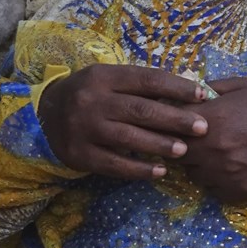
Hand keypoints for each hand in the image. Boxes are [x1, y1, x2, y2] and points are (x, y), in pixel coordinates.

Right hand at [37, 64, 209, 179]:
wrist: (44, 115)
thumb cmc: (90, 93)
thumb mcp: (108, 79)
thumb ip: (139, 85)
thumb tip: (184, 94)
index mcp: (105, 76)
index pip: (148, 80)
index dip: (177, 87)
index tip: (202, 95)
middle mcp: (94, 101)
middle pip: (141, 110)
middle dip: (175, 119)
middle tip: (202, 127)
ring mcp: (85, 129)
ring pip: (129, 138)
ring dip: (160, 145)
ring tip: (184, 150)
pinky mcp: (79, 155)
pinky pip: (114, 164)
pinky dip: (138, 169)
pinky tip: (159, 171)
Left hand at [179, 78, 246, 201]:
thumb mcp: (246, 86)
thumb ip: (213, 88)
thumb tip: (189, 92)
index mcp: (214, 119)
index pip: (173, 122)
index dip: (174, 120)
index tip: (180, 118)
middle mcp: (213, 149)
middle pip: (177, 150)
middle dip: (182, 142)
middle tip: (197, 136)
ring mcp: (223, 174)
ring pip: (192, 172)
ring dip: (196, 162)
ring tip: (215, 151)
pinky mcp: (235, 194)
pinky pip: (211, 187)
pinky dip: (214, 178)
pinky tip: (229, 166)